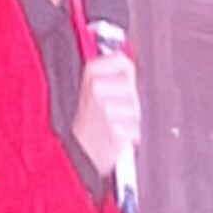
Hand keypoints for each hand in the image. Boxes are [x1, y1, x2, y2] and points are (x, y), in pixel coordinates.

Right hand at [75, 50, 141, 181]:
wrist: (76, 154)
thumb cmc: (84, 125)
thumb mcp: (88, 90)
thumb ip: (108, 73)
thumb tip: (126, 58)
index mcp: (90, 74)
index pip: (122, 61)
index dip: (125, 73)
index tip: (120, 82)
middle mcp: (97, 88)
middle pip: (132, 87)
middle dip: (128, 101)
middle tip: (112, 111)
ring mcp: (107, 108)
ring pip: (136, 109)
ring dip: (129, 119)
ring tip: (113, 124)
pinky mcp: (116, 128)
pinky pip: (136, 128)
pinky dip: (129, 135)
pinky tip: (115, 135)